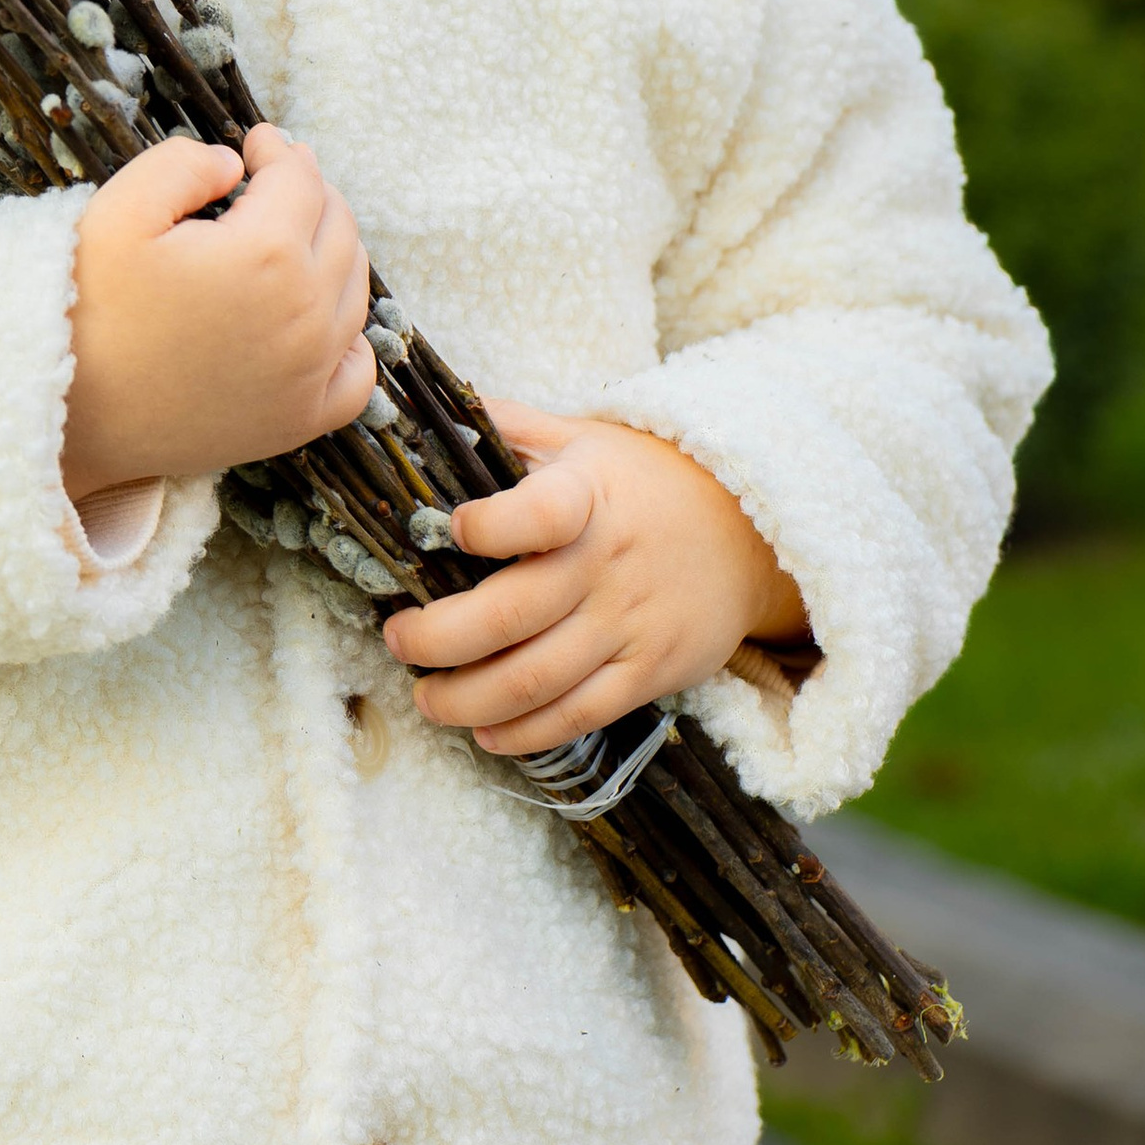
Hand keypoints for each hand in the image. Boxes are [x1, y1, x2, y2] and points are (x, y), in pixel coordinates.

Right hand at [62, 126, 376, 497]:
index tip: (257, 140)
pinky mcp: (297, 422)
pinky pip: (356, 375)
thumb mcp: (117, 210)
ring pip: (353, 290)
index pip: (299, 180)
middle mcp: (305, 316)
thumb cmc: (85, 309)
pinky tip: (324, 320)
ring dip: (334, 250)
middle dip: (311, 192)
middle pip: (338, 228)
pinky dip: (351, 340)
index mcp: (267, 257)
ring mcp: (308, 375)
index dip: (278, 150)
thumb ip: (182, 163)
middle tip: (280, 175)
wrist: (63, 415)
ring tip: (299, 232)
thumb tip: (233, 165)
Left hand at [381, 404, 807, 756]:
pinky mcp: (649, 672)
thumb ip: (507, 427)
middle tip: (397, 641)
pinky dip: (526, 733)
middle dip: (439, 639)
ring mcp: (628, 623)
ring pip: (537, 679)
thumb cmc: (644, 480)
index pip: (543, 512)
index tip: (451, 529)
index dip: (493, 525)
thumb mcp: (582, 438)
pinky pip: (580, 714)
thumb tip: (428, 410)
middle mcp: (605, 564)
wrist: (747, 531)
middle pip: (514, 615)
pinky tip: (486, 732)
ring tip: (427, 699)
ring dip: (468, 699)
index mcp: (587, 498)